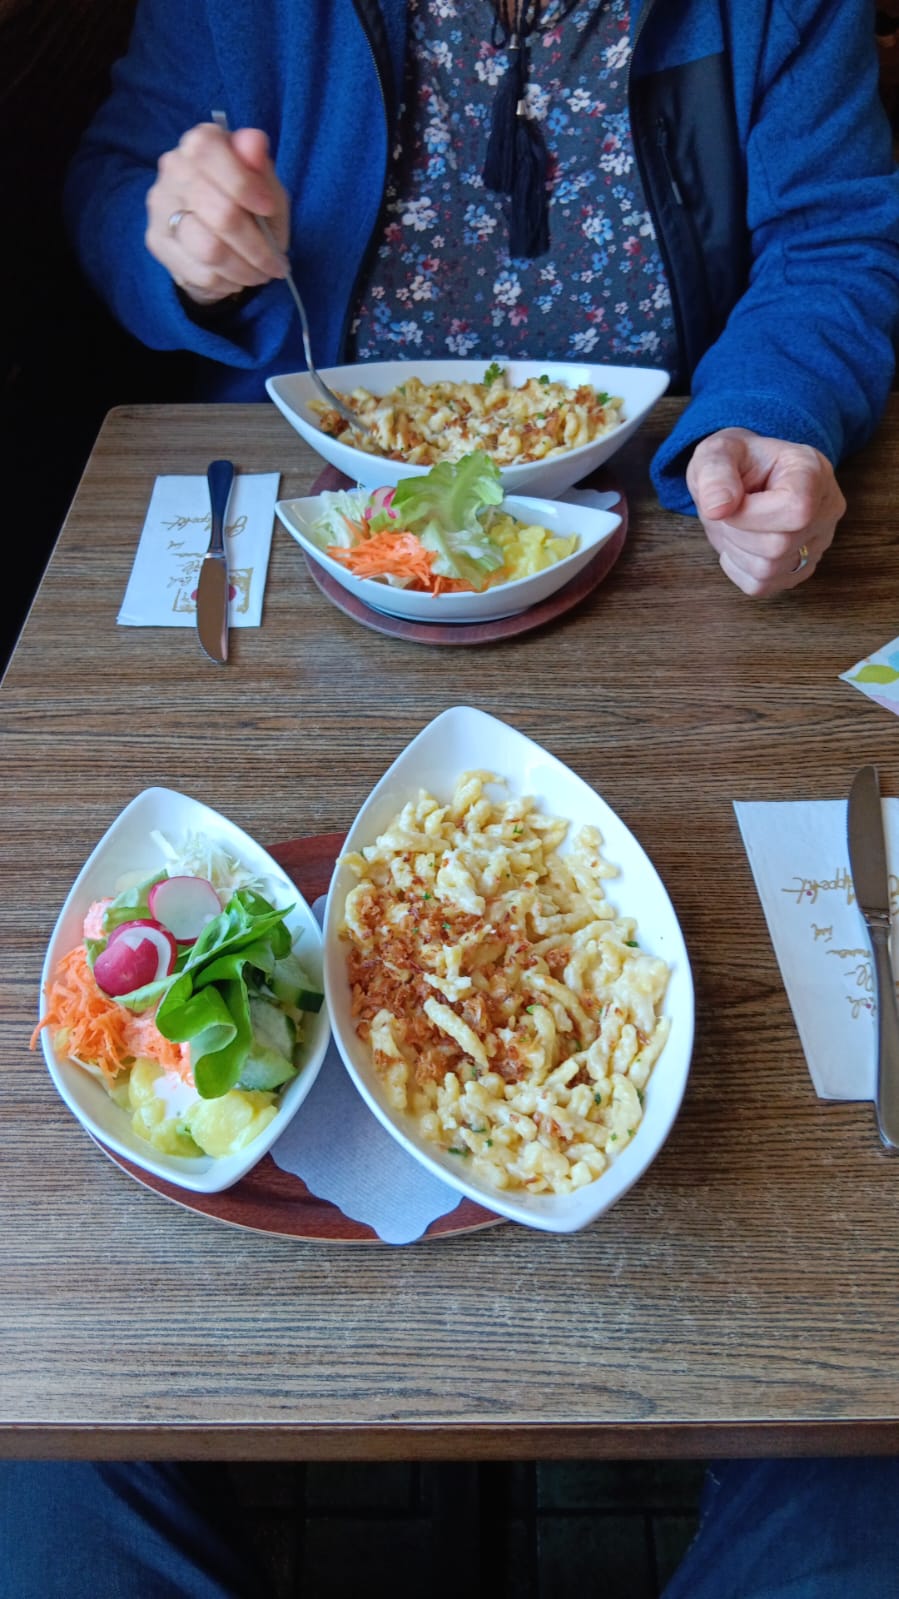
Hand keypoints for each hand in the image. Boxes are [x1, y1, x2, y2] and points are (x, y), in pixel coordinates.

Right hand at [145, 122, 288, 304]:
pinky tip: (237, 279)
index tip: (269, 209)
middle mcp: (173, 169)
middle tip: (276, 264)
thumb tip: (255, 143)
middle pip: (219, 213)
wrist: (215, 231)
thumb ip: (261, 168)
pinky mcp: (156, 241)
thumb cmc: (247, 202)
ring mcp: (161, 206)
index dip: (246, 185)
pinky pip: (199, 272)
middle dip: (257, 248)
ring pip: (210, 249)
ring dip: (244, 270)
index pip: (211, 155)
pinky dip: (227, 282)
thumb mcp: (265, 185)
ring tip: (261, 275)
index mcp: (201, 143)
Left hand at [686, 428, 845, 596]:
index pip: (797, 510)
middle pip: (779, 545)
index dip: (751, 515)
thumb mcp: (718, 451)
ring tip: (738, 525)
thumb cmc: (736, 462)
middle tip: (730, 512)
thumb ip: (715, 472)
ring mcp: (819, 542)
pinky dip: (740, 569)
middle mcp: (827, 508)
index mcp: (812, 471)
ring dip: (737, 551)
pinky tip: (743, 543)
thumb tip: (717, 508)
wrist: (744, 476)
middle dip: (738, 532)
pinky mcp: (804, 568)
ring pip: (770, 571)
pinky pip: (764, 586)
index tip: (730, 502)